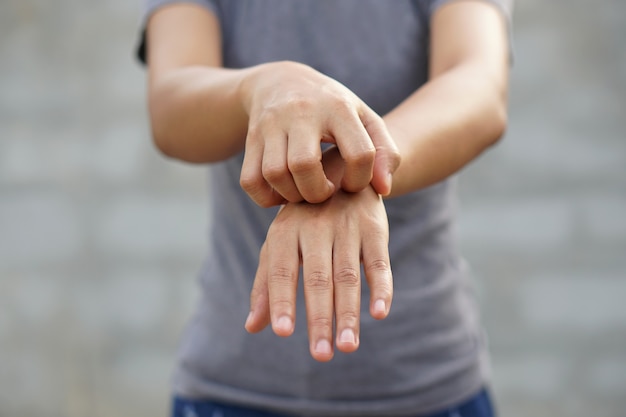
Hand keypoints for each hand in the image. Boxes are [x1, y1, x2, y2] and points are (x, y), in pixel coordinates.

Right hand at [239, 61, 399, 206]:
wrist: (281, 81)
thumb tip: (383, 190)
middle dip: (317, 192)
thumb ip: (384, 152)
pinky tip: (283, 191)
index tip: (354, 183)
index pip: (359, 153)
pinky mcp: (250, 138)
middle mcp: (301, 112)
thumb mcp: (364, 119)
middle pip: (304, 165)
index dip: (360, 180)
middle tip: (325, 192)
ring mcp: (271, 124)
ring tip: (305, 191)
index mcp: (338, 108)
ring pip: (275, 173)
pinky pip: (251, 180)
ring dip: (292, 195)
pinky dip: (266, 197)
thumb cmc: (333, 108)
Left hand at [244, 182, 392, 361]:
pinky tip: (380, 313)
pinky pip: (378, 260)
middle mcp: (313, 227)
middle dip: (320, 318)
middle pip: (317, 279)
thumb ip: (267, 283)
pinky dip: (381, 286)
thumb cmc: (304, 220)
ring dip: (349, 312)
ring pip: (348, 276)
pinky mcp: (373, 226)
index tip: (283, 333)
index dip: (281, 301)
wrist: (341, 171)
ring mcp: (345, 226)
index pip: (281, 271)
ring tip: (347, 346)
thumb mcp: (281, 243)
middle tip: (321, 355)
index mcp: (284, 232)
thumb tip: (252, 326)